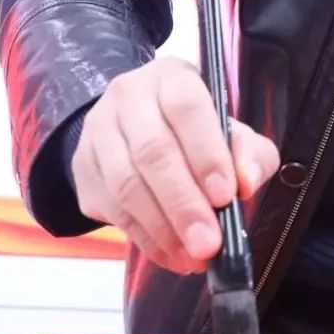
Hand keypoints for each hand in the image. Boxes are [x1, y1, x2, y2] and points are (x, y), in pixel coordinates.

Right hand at [71, 56, 279, 273]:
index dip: (206, 153)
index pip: (187, 107)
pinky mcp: (84, 168)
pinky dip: (145, 239)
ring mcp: (98, 131)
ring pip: (126, 184)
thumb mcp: (233, 131)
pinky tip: (172, 255)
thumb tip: (244, 183)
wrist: (138, 127)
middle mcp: (128, 96)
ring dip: (162, 228)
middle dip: (183, 203)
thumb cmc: (197, 130)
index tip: (226, 196)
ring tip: (193, 255)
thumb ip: (250, 153)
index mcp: (171, 77)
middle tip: (209, 243)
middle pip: (152, 151)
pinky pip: (113, 209)